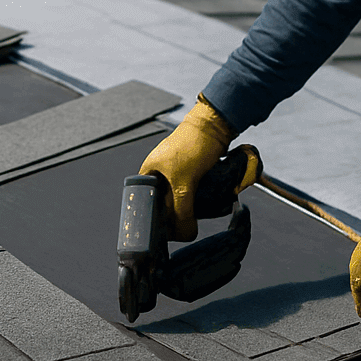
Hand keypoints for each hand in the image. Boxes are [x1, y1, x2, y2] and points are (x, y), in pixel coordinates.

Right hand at [138, 97, 236, 241]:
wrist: (216, 126)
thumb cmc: (193, 145)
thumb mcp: (184, 183)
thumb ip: (181, 210)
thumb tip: (184, 234)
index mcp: (147, 173)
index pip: (144, 203)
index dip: (154, 218)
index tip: (165, 230)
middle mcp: (158, 173)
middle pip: (163, 203)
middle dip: (174, 213)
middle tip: (183, 222)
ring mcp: (175, 172)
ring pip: (178, 198)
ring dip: (187, 206)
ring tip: (194, 212)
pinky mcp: (191, 172)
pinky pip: (191, 192)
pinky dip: (196, 199)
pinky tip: (203, 203)